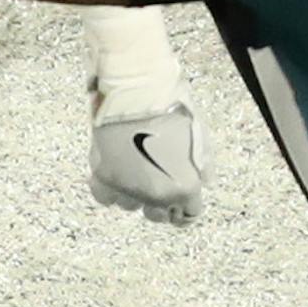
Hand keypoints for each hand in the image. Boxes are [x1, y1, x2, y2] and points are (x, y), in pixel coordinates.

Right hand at [89, 84, 207, 223]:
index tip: (180, 204)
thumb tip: (203, 181)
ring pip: (130, 205)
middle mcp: (156, 194)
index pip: (187, 215)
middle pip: (157, 215)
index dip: (184, 208)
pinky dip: (110, 189)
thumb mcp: (200, 137)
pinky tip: (116, 174)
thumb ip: (203, 166)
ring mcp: (128, 187)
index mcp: (185, 187)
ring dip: (134, 194)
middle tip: (158, 186)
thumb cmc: (171, 108)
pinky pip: (105, 196)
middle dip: (160, 204)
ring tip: (135, 173)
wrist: (138, 91)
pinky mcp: (105, 175)